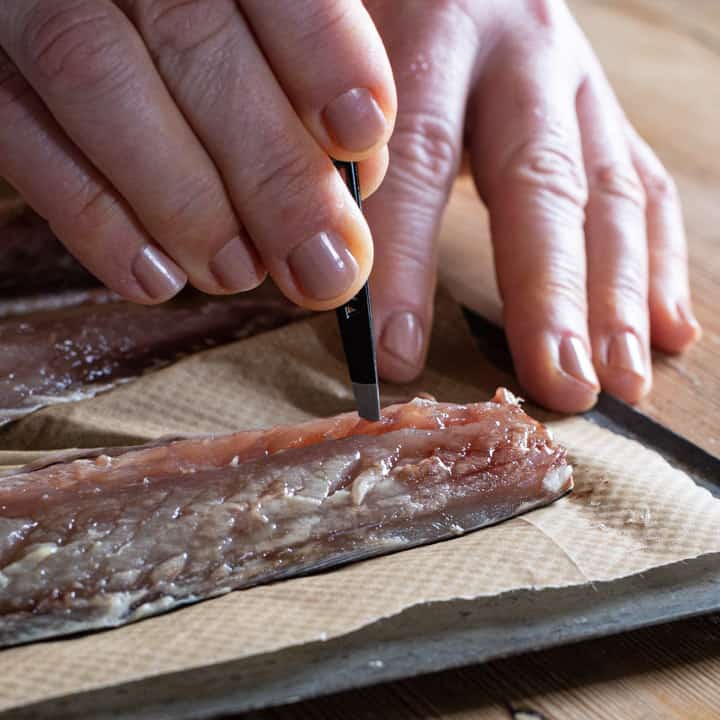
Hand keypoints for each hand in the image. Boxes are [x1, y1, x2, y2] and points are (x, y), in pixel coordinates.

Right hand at [0, 0, 394, 309]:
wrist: (108, 3)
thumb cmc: (238, 22)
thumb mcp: (290, 14)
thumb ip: (322, 65)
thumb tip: (362, 186)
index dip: (321, 50)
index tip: (363, 135)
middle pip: (193, 37)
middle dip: (271, 170)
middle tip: (322, 267)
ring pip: (94, 75)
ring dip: (180, 201)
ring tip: (238, 274)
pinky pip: (16, 130)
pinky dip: (90, 217)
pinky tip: (154, 275)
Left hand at [364, 0, 700, 411]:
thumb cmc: (367, 21)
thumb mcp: (334, 55)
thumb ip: (327, 149)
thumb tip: (318, 267)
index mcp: (435, 27)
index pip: (419, 159)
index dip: (406, 264)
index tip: (397, 355)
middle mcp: (520, 47)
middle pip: (543, 183)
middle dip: (553, 295)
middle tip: (562, 385)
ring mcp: (576, 77)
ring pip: (613, 192)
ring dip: (620, 297)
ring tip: (622, 380)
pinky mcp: (601, 107)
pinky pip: (641, 184)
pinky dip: (657, 262)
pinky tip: (667, 328)